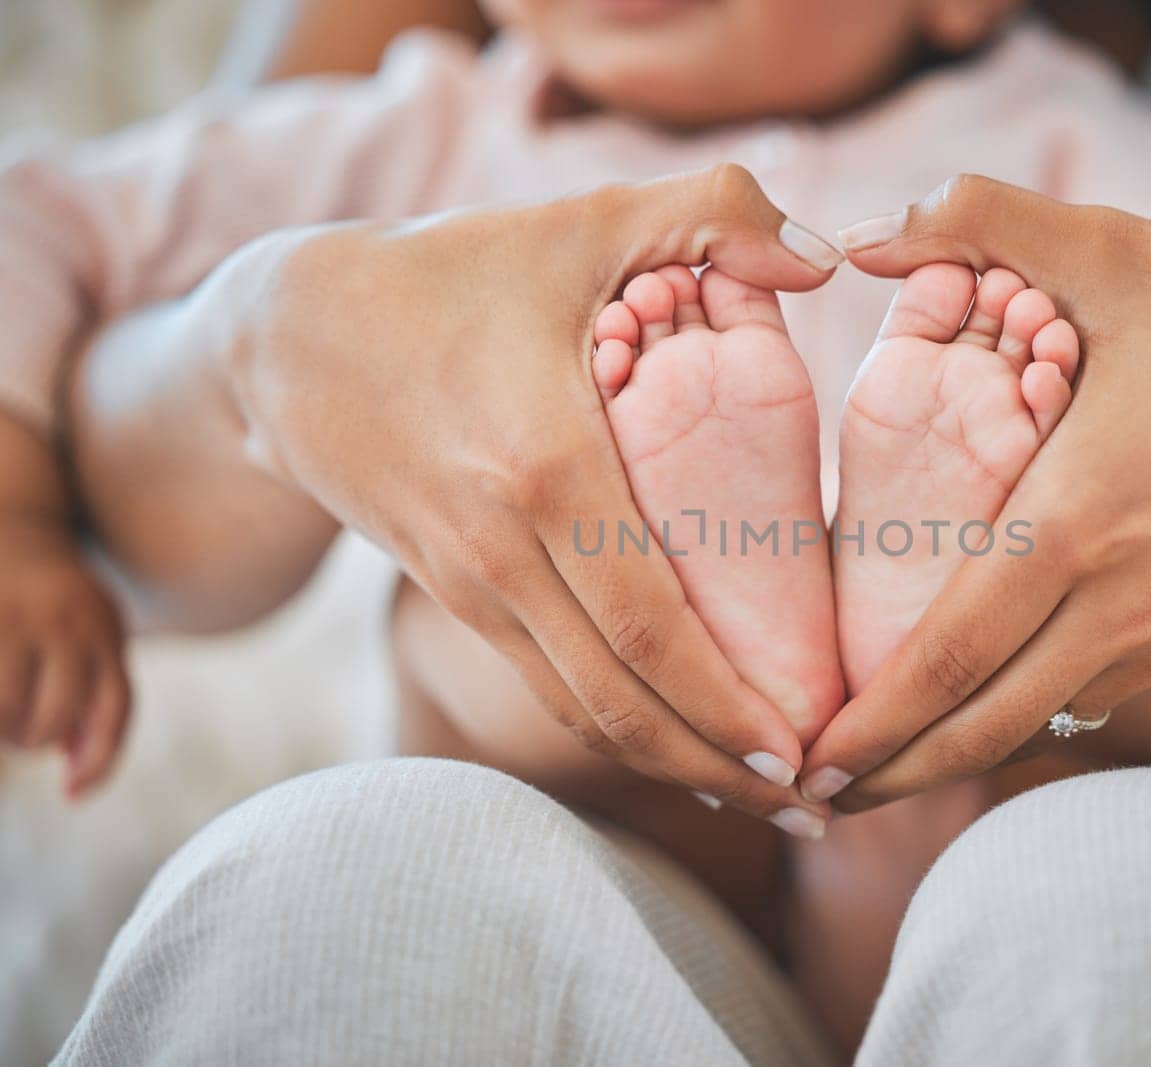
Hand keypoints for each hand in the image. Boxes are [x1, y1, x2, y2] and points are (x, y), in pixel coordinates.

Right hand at [0, 515, 129, 797]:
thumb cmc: (53, 601)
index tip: (73, 794)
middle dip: (35, 739)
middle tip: (20, 731)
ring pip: (10, 708)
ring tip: (1, 715)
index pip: (115, 707)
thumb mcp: (88, 633)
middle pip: (59, 713)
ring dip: (3, 729)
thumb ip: (90, 693)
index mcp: (104, 629)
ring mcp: (16, 617)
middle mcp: (67, 621)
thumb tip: (75, 769)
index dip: (98, 760)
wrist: (14, 523)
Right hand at [211, 165, 841, 821]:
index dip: (732, 705)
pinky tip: (682, 749)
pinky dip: (620, 730)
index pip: (653, 624)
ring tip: (769, 798)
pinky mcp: (456, 597)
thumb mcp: (582, 220)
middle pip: (623, 698)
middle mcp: (504, 549)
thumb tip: (826, 254)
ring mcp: (472, 585)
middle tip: (820, 805)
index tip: (812, 752)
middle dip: (724, 766)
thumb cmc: (457, 274)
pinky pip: (548, 686)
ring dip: (676, 766)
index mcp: (548, 466)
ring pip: (583, 710)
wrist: (292, 339)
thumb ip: (714, 209)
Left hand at [801, 174, 1150, 810]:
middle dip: (894, 773)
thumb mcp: (1121, 250)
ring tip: (882, 771)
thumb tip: (862, 233)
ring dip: (953, 755)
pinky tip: (981, 711)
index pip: (947, 656)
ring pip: (1036, 723)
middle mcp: (1119, 602)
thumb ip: (982, 220)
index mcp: (1077, 522)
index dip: (870, 723)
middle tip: (815, 799)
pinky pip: (1091, 697)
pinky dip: (1022, 716)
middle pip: (982, 726)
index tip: (805, 761)